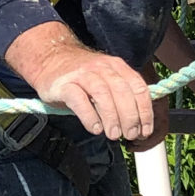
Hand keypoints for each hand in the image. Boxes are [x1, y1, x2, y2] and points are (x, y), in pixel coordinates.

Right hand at [8, 24, 162, 145]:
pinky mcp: (64, 84)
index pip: (138, 87)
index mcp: (117, 66)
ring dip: (112, 117)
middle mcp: (102, 68)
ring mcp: (82, 75)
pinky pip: (78, 99)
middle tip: (129, 135)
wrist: (49, 60)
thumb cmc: (82, 78)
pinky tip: (95, 129)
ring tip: (114, 135)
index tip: (145, 131)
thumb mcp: (106, 80)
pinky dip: (89, 116)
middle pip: (122, 91)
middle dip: (130, 116)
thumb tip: (140, 127)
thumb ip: (122, 97)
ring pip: (102, 94)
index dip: (145, 112)